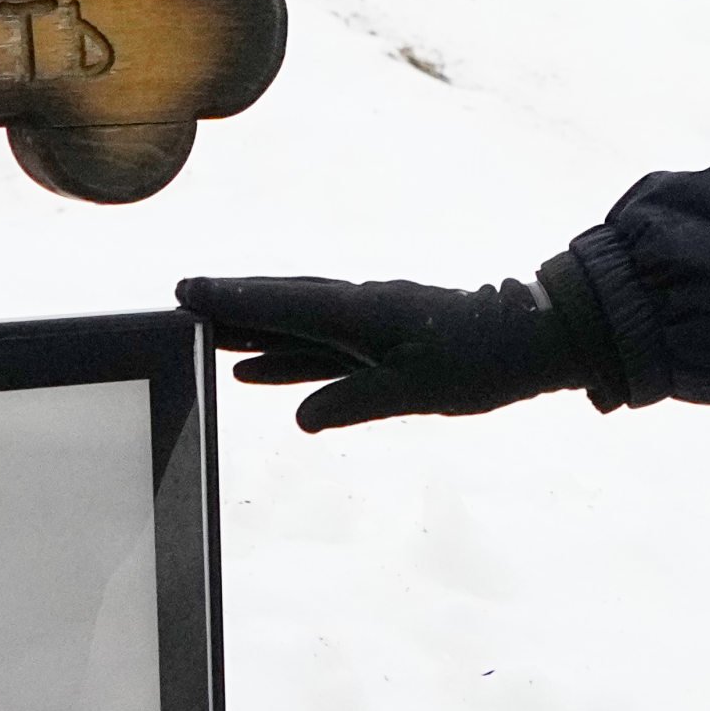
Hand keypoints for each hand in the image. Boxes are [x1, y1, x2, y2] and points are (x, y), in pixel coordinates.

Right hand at [179, 268, 610, 431]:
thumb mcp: (417, 389)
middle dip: (232, 307)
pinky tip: (254, 372)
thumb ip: (356, 401)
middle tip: (180, 306)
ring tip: (202, 339)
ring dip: (251, 332)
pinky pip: (318, 349)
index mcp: (362, 313)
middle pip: (282, 308)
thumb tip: (302, 418)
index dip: (234, 300)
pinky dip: (284, 358)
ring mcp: (367, 326)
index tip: (187, 292)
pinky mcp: (378, 344)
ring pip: (296, 328)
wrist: (529, 341)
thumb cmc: (479, 362)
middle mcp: (358, 311)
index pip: (285, 305)